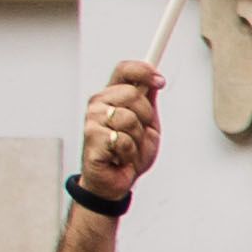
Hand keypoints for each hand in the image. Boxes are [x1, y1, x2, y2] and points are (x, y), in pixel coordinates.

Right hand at [79, 61, 163, 197]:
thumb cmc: (129, 153)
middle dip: (145, 117)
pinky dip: (129, 153)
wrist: (117, 181)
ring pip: (130, 119)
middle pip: (133, 94)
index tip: (160, 80)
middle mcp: (99, 104)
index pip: (124, 70)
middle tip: (138, 133)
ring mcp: (93, 120)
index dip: (143, 70)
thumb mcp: (148, 124)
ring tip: (128, 147)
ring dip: (137, 139)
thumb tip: (154, 80)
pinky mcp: (91, 139)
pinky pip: (123, 140)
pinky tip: (120, 157)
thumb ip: (149, 101)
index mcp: (112, 96)